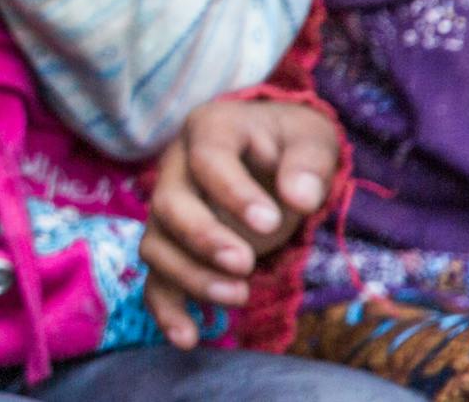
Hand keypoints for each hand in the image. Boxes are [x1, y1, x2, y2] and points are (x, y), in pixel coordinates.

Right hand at [143, 99, 341, 347]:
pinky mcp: (172, 247)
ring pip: (156, 245)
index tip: (271, 222)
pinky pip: (155, 279)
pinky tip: (187, 338)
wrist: (272, 154)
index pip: (208, 158)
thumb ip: (308, 163)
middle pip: (168, 205)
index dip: (232, 192)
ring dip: (191, 275)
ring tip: (238, 296)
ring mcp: (167, 211)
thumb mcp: (312, 139)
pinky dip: (166, 310)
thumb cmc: (292, 144)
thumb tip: (300, 198)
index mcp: (208, 129)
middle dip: (203, 238)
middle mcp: (175, 169)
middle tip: (244, 264)